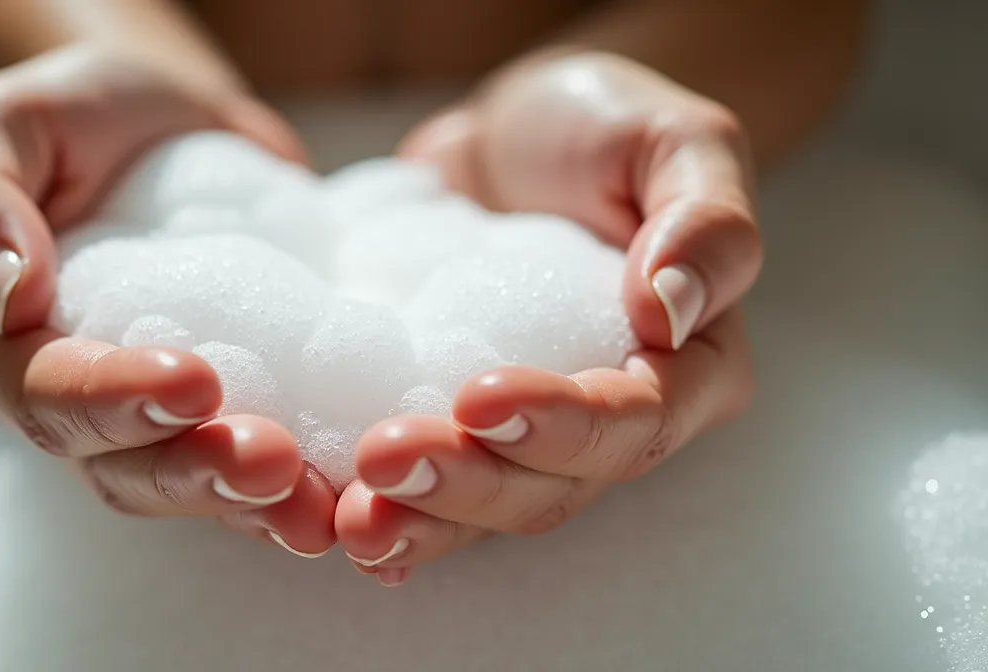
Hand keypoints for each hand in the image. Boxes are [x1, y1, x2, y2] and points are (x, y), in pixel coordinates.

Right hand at [0, 45, 335, 557]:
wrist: (171, 120)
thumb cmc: (78, 115)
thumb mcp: (8, 125)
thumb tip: (11, 296)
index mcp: (1, 349)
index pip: (44, 395)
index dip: (112, 401)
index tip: (193, 380)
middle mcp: (73, 403)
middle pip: (123, 465)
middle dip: (197, 470)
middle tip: (273, 460)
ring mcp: (153, 419)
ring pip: (192, 486)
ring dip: (253, 504)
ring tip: (317, 503)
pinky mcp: (229, 411)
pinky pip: (255, 471)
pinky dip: (299, 490)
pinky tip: (345, 495)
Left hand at [335, 52, 759, 584]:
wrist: (510, 134)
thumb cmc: (604, 125)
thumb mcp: (675, 138)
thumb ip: (705, 218)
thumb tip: (671, 310)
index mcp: (689, 366)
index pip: (636, 423)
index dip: (562, 426)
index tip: (479, 398)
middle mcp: (612, 419)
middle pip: (551, 485)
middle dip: (468, 483)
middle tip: (383, 460)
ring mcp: (529, 430)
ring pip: (486, 504)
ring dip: (420, 519)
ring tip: (352, 519)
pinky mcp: (455, 421)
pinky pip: (431, 486)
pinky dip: (394, 514)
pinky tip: (339, 529)